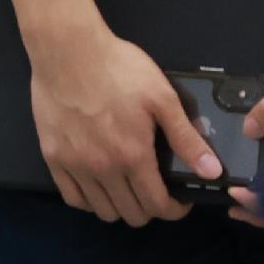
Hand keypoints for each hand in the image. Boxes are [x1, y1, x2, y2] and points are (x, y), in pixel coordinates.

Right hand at [24, 15, 217, 226]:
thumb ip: (186, 138)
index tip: (180, 201)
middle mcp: (103, 169)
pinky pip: (72, 198)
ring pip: (102, 211)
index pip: (157, 206)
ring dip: (121, 207)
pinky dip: (89, 201)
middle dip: (151, 209)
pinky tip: (98, 186)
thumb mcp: (161, 97)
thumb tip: (211, 171)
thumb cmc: (117, 68)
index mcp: (133, 155)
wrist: (67, 49)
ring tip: (128, 188)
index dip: (175, 210)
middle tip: (156, 190)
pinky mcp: (52, 157)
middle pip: (131, 214)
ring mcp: (74, 165)